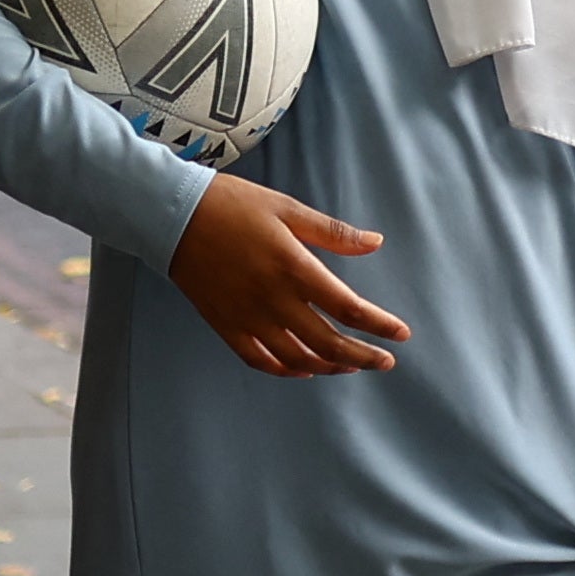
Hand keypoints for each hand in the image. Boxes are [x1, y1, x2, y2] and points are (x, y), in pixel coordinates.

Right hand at [169, 175, 403, 374]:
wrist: (174, 214)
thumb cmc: (233, 205)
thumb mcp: (288, 208)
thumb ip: (333, 233)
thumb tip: (376, 243)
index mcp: (294, 268)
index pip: (348, 308)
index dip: (379, 325)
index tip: (400, 334)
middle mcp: (274, 300)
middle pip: (328, 343)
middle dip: (362, 357)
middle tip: (385, 362)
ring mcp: (248, 317)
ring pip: (297, 359)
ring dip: (329, 367)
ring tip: (350, 365)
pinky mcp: (225, 325)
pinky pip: (259, 360)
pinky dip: (285, 370)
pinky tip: (303, 369)